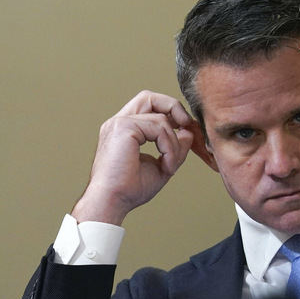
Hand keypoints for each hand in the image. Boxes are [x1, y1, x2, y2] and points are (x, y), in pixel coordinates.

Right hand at [71, 91, 202, 224]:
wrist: (111, 201)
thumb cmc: (128, 190)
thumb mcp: (160, 166)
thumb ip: (174, 148)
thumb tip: (188, 132)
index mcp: (123, 130)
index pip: (147, 106)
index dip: (168, 112)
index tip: (183, 130)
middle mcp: (118, 123)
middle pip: (149, 97)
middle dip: (172, 106)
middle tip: (186, 125)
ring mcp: (119, 123)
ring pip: (160, 117)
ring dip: (173, 142)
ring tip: (169, 164)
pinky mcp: (123, 127)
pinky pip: (159, 128)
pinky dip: (169, 147)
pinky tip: (166, 164)